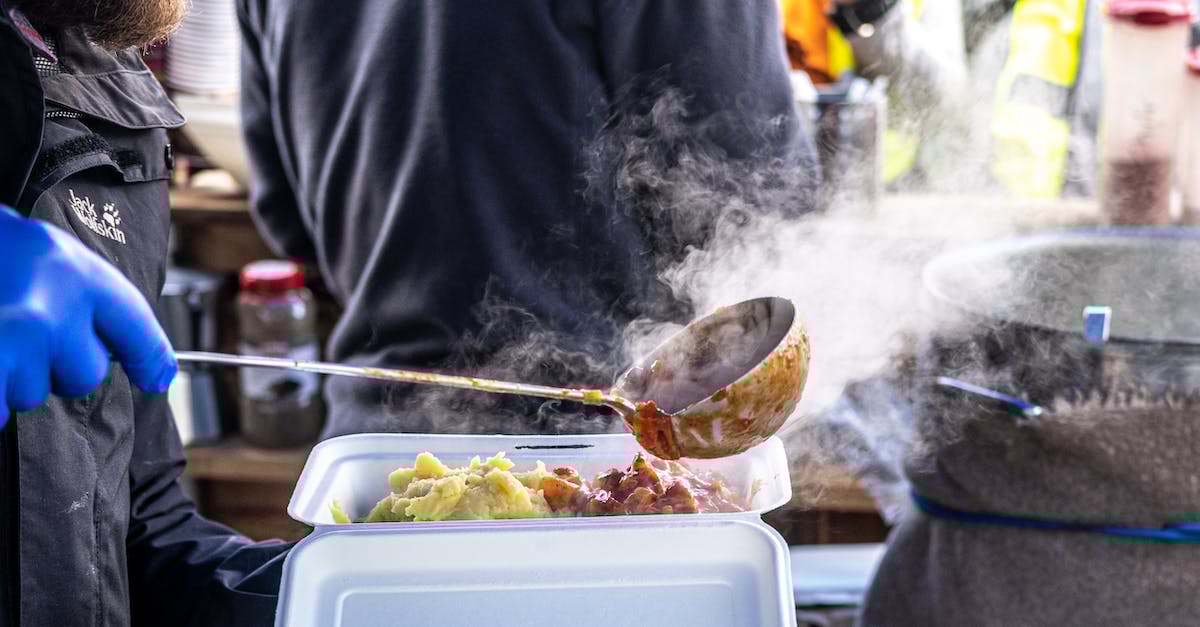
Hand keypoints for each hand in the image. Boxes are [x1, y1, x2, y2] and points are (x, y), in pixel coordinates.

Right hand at [0, 205, 175, 425]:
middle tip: (16, 329)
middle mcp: (51, 309)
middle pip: (83, 374)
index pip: (134, 325)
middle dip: (53, 365)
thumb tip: (145, 367)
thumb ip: (89, 301)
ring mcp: (14, 340)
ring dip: (9, 375)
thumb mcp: (46, 255)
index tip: (158, 379)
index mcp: (74, 273)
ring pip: (31, 393)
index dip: (150, 357)